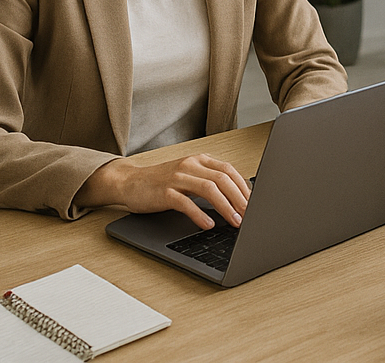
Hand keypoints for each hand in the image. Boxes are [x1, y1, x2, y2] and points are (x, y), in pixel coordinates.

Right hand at [79, 154, 250, 228]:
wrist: (129, 182)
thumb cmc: (162, 182)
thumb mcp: (189, 176)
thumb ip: (209, 182)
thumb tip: (238, 199)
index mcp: (200, 160)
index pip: (230, 170)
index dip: (244, 187)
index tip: (255, 202)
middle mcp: (190, 165)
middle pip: (223, 179)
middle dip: (240, 198)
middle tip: (250, 215)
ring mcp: (177, 178)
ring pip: (209, 189)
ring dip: (226, 207)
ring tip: (235, 221)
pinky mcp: (164, 192)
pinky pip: (186, 203)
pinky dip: (200, 214)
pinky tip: (208, 225)